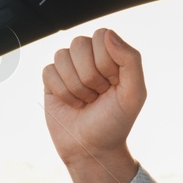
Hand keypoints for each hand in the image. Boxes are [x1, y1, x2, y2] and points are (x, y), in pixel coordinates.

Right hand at [43, 28, 144, 182]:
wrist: (93, 149)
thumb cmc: (115, 121)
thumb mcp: (134, 93)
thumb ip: (131, 60)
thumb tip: (107, 33)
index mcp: (111, 55)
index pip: (101, 36)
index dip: (106, 62)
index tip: (113, 84)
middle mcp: (89, 56)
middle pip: (79, 44)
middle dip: (90, 76)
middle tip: (98, 95)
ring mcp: (69, 67)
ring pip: (61, 56)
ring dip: (76, 86)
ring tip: (86, 101)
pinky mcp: (51, 80)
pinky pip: (49, 71)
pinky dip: (62, 92)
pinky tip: (72, 104)